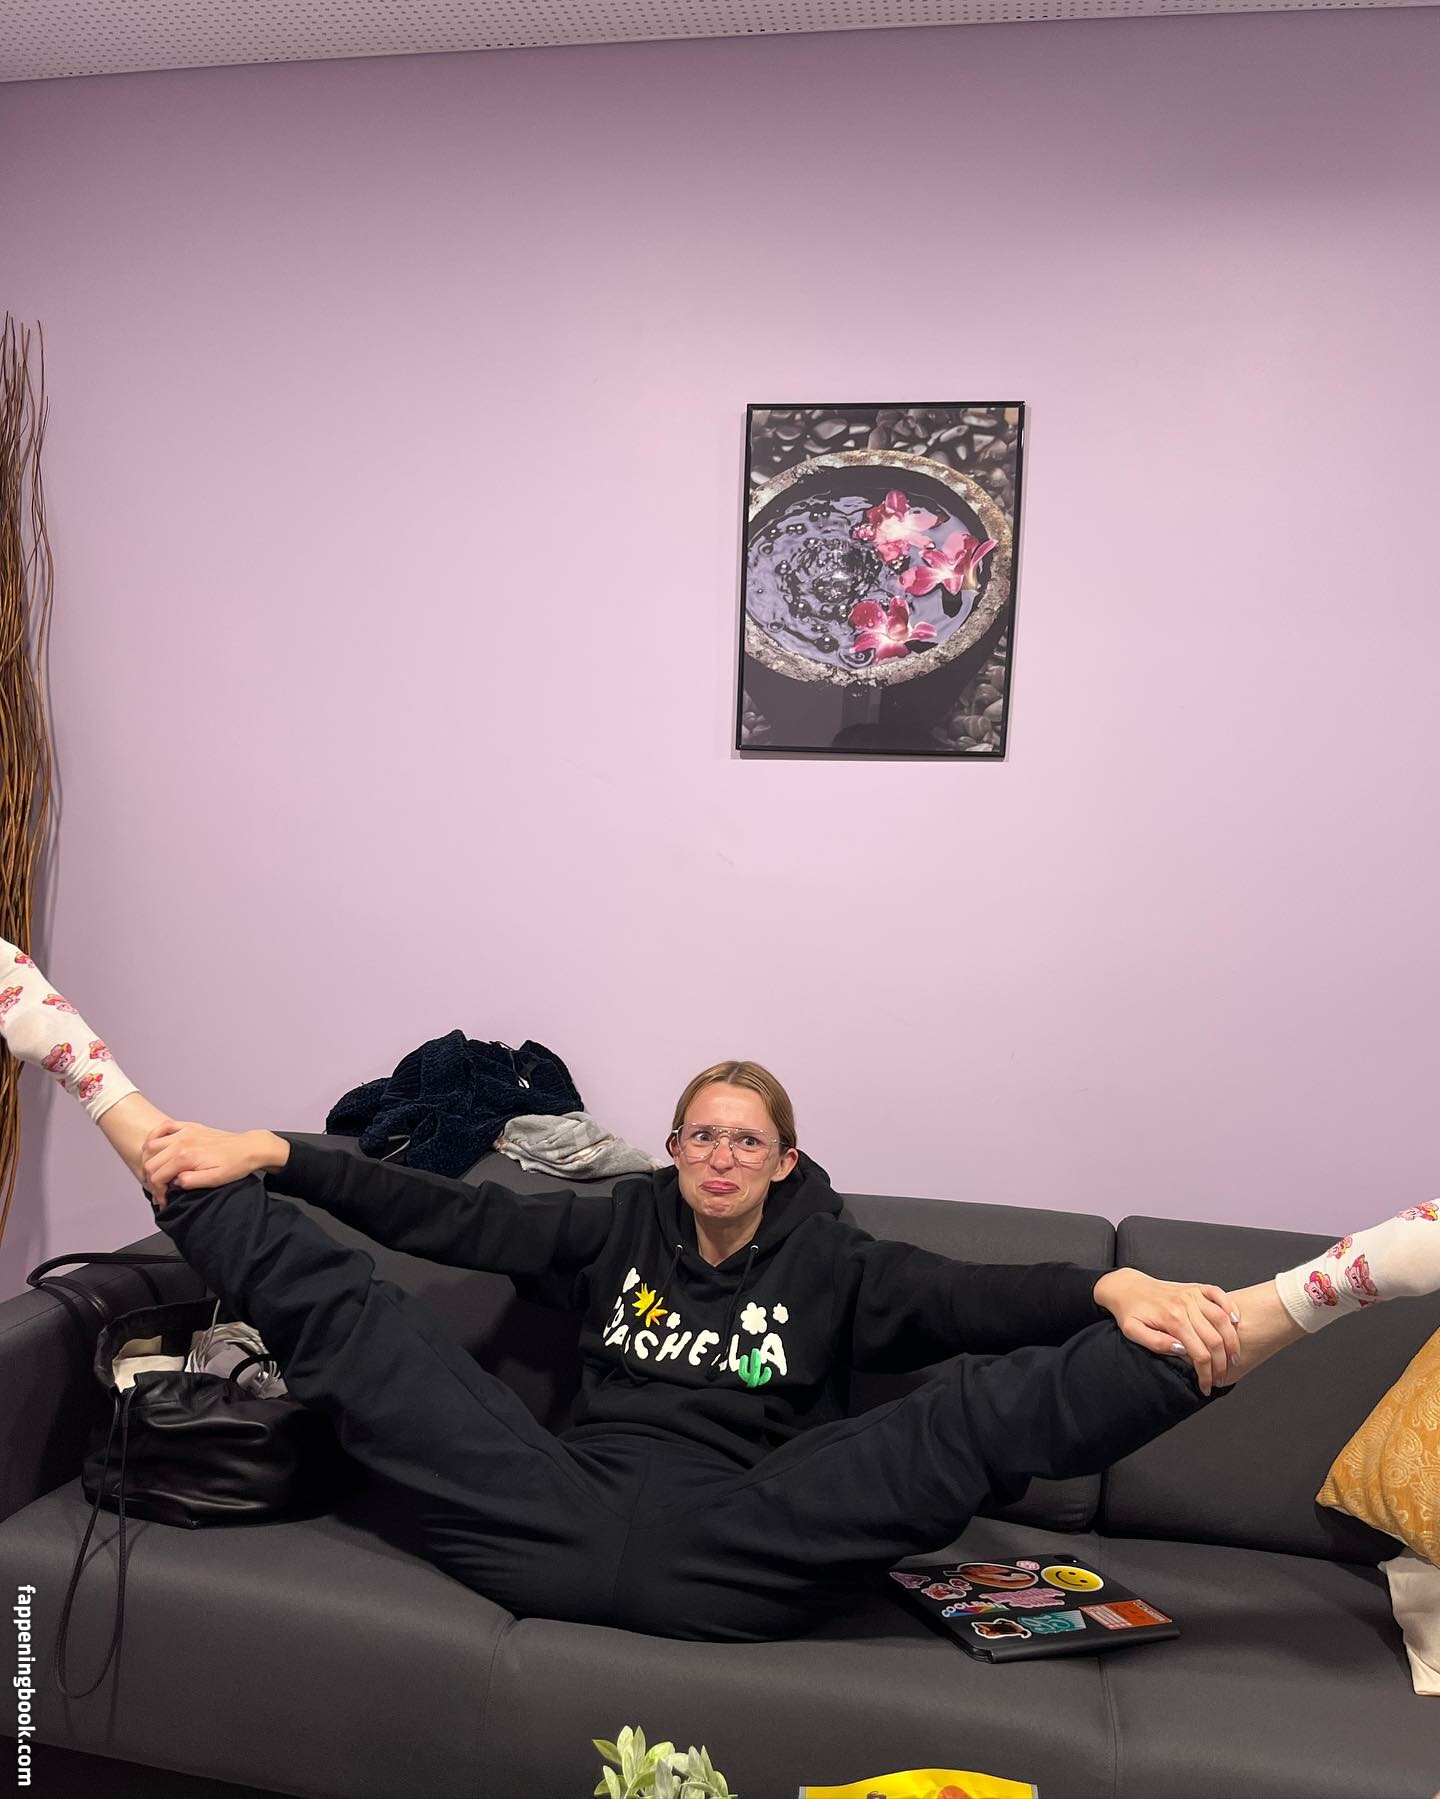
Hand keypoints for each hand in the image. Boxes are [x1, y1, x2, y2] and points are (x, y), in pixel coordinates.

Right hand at [141, 1122, 287, 1208]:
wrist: (249, 1148)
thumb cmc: (235, 1164)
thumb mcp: (215, 1180)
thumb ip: (191, 1182)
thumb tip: (174, 1182)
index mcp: (186, 1156)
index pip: (157, 1176)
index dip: (158, 1192)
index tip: (164, 1200)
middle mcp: (182, 1142)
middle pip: (150, 1163)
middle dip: (152, 1179)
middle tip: (161, 1190)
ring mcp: (185, 1132)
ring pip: (151, 1146)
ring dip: (149, 1161)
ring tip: (158, 1173)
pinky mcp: (189, 1127)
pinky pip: (164, 1126)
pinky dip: (154, 1136)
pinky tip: (155, 1147)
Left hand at [1093, 1268, 1239, 1394]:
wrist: (1127, 1287)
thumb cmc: (1130, 1312)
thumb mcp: (1133, 1332)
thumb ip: (1156, 1343)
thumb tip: (1181, 1350)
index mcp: (1172, 1320)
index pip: (1199, 1353)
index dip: (1206, 1374)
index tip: (1207, 1387)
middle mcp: (1185, 1305)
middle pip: (1215, 1339)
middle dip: (1222, 1364)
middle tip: (1221, 1378)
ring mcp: (1192, 1294)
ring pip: (1222, 1318)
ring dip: (1232, 1341)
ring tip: (1234, 1359)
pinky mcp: (1195, 1287)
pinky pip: (1218, 1293)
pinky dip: (1230, 1306)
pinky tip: (1236, 1321)